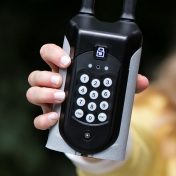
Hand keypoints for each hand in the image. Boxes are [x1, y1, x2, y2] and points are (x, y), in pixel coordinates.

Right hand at [26, 43, 148, 129]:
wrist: (98, 122)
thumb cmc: (101, 95)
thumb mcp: (116, 87)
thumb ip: (129, 82)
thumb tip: (142, 81)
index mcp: (67, 69)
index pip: (51, 53)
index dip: (55, 53)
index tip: (68, 59)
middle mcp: (54, 83)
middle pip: (37, 73)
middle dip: (46, 75)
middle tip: (61, 80)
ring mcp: (49, 101)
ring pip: (33, 93)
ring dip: (44, 94)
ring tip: (61, 97)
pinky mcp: (49, 119)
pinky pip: (38, 120)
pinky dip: (44, 119)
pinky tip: (55, 118)